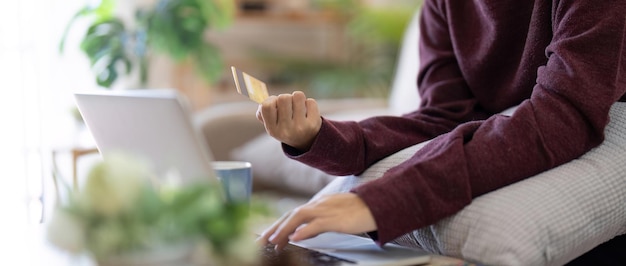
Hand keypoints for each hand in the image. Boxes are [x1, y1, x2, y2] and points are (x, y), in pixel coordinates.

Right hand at [256, 91, 321, 150]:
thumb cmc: (285, 127)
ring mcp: (301, 127)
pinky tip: (308, 113)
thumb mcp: (272, 124)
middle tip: (289, 106)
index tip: (276, 104)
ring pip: (297, 95)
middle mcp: (286, 130)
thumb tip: (260, 98)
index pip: (266, 105)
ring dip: (298, 98)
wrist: (306, 141)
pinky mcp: (314, 123)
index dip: (271, 100)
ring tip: (298, 107)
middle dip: (286, 98)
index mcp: (272, 130)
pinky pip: (310, 101)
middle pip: (283, 97)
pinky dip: (309, 104)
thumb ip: (262, 112)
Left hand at [257, 193, 376, 250]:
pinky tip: (295, 238)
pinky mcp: (336, 218)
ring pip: (299, 217)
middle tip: (260, 242)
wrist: (377, 204)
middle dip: (274, 228)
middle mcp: (318, 205)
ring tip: (273, 241)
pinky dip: (304, 230)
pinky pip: (317, 224)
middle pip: (290, 215)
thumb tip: (298, 234)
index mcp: (317, 205)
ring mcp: (327, 210)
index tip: (265, 237)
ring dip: (284, 229)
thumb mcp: (332, 216)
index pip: (292, 214)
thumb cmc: (357, 212)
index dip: (277, 225)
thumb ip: (315, 224)